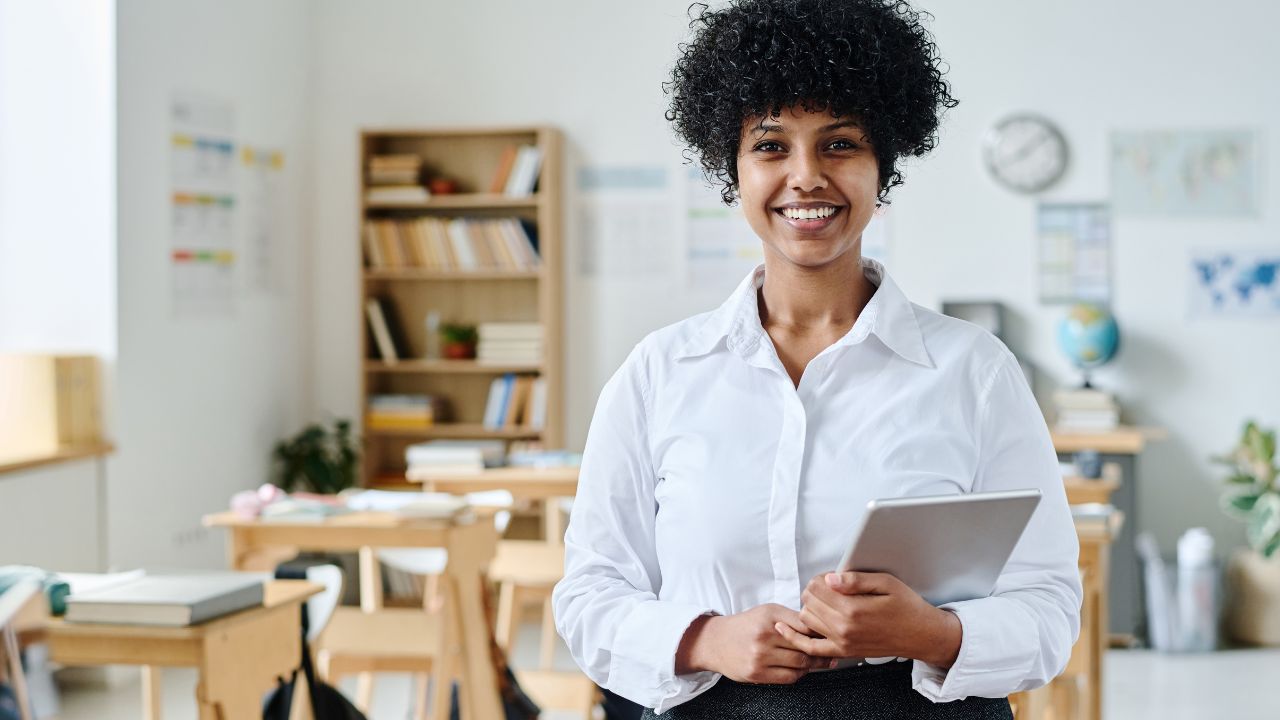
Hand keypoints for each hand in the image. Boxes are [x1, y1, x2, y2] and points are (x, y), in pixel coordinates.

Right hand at [676, 603, 831, 683]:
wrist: (716, 641)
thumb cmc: (745, 625)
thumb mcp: (767, 612)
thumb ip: (792, 618)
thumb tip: (821, 628)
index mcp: (770, 616)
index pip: (806, 625)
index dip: (822, 631)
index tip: (831, 634)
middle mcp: (765, 635)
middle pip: (805, 646)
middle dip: (821, 650)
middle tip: (832, 650)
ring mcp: (760, 656)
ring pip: (800, 663)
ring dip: (813, 664)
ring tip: (818, 661)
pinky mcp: (756, 673)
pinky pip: (789, 677)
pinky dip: (799, 674)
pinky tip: (799, 669)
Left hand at [774, 572, 961, 667]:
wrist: (920, 635)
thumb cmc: (906, 606)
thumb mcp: (886, 583)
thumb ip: (855, 580)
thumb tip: (830, 578)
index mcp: (853, 609)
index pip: (817, 587)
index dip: (821, 577)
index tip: (832, 577)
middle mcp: (844, 628)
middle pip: (808, 601)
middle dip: (814, 590)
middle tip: (829, 587)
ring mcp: (842, 643)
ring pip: (806, 620)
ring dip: (809, 607)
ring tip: (824, 601)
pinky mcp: (843, 652)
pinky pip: (810, 648)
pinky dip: (795, 638)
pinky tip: (782, 627)